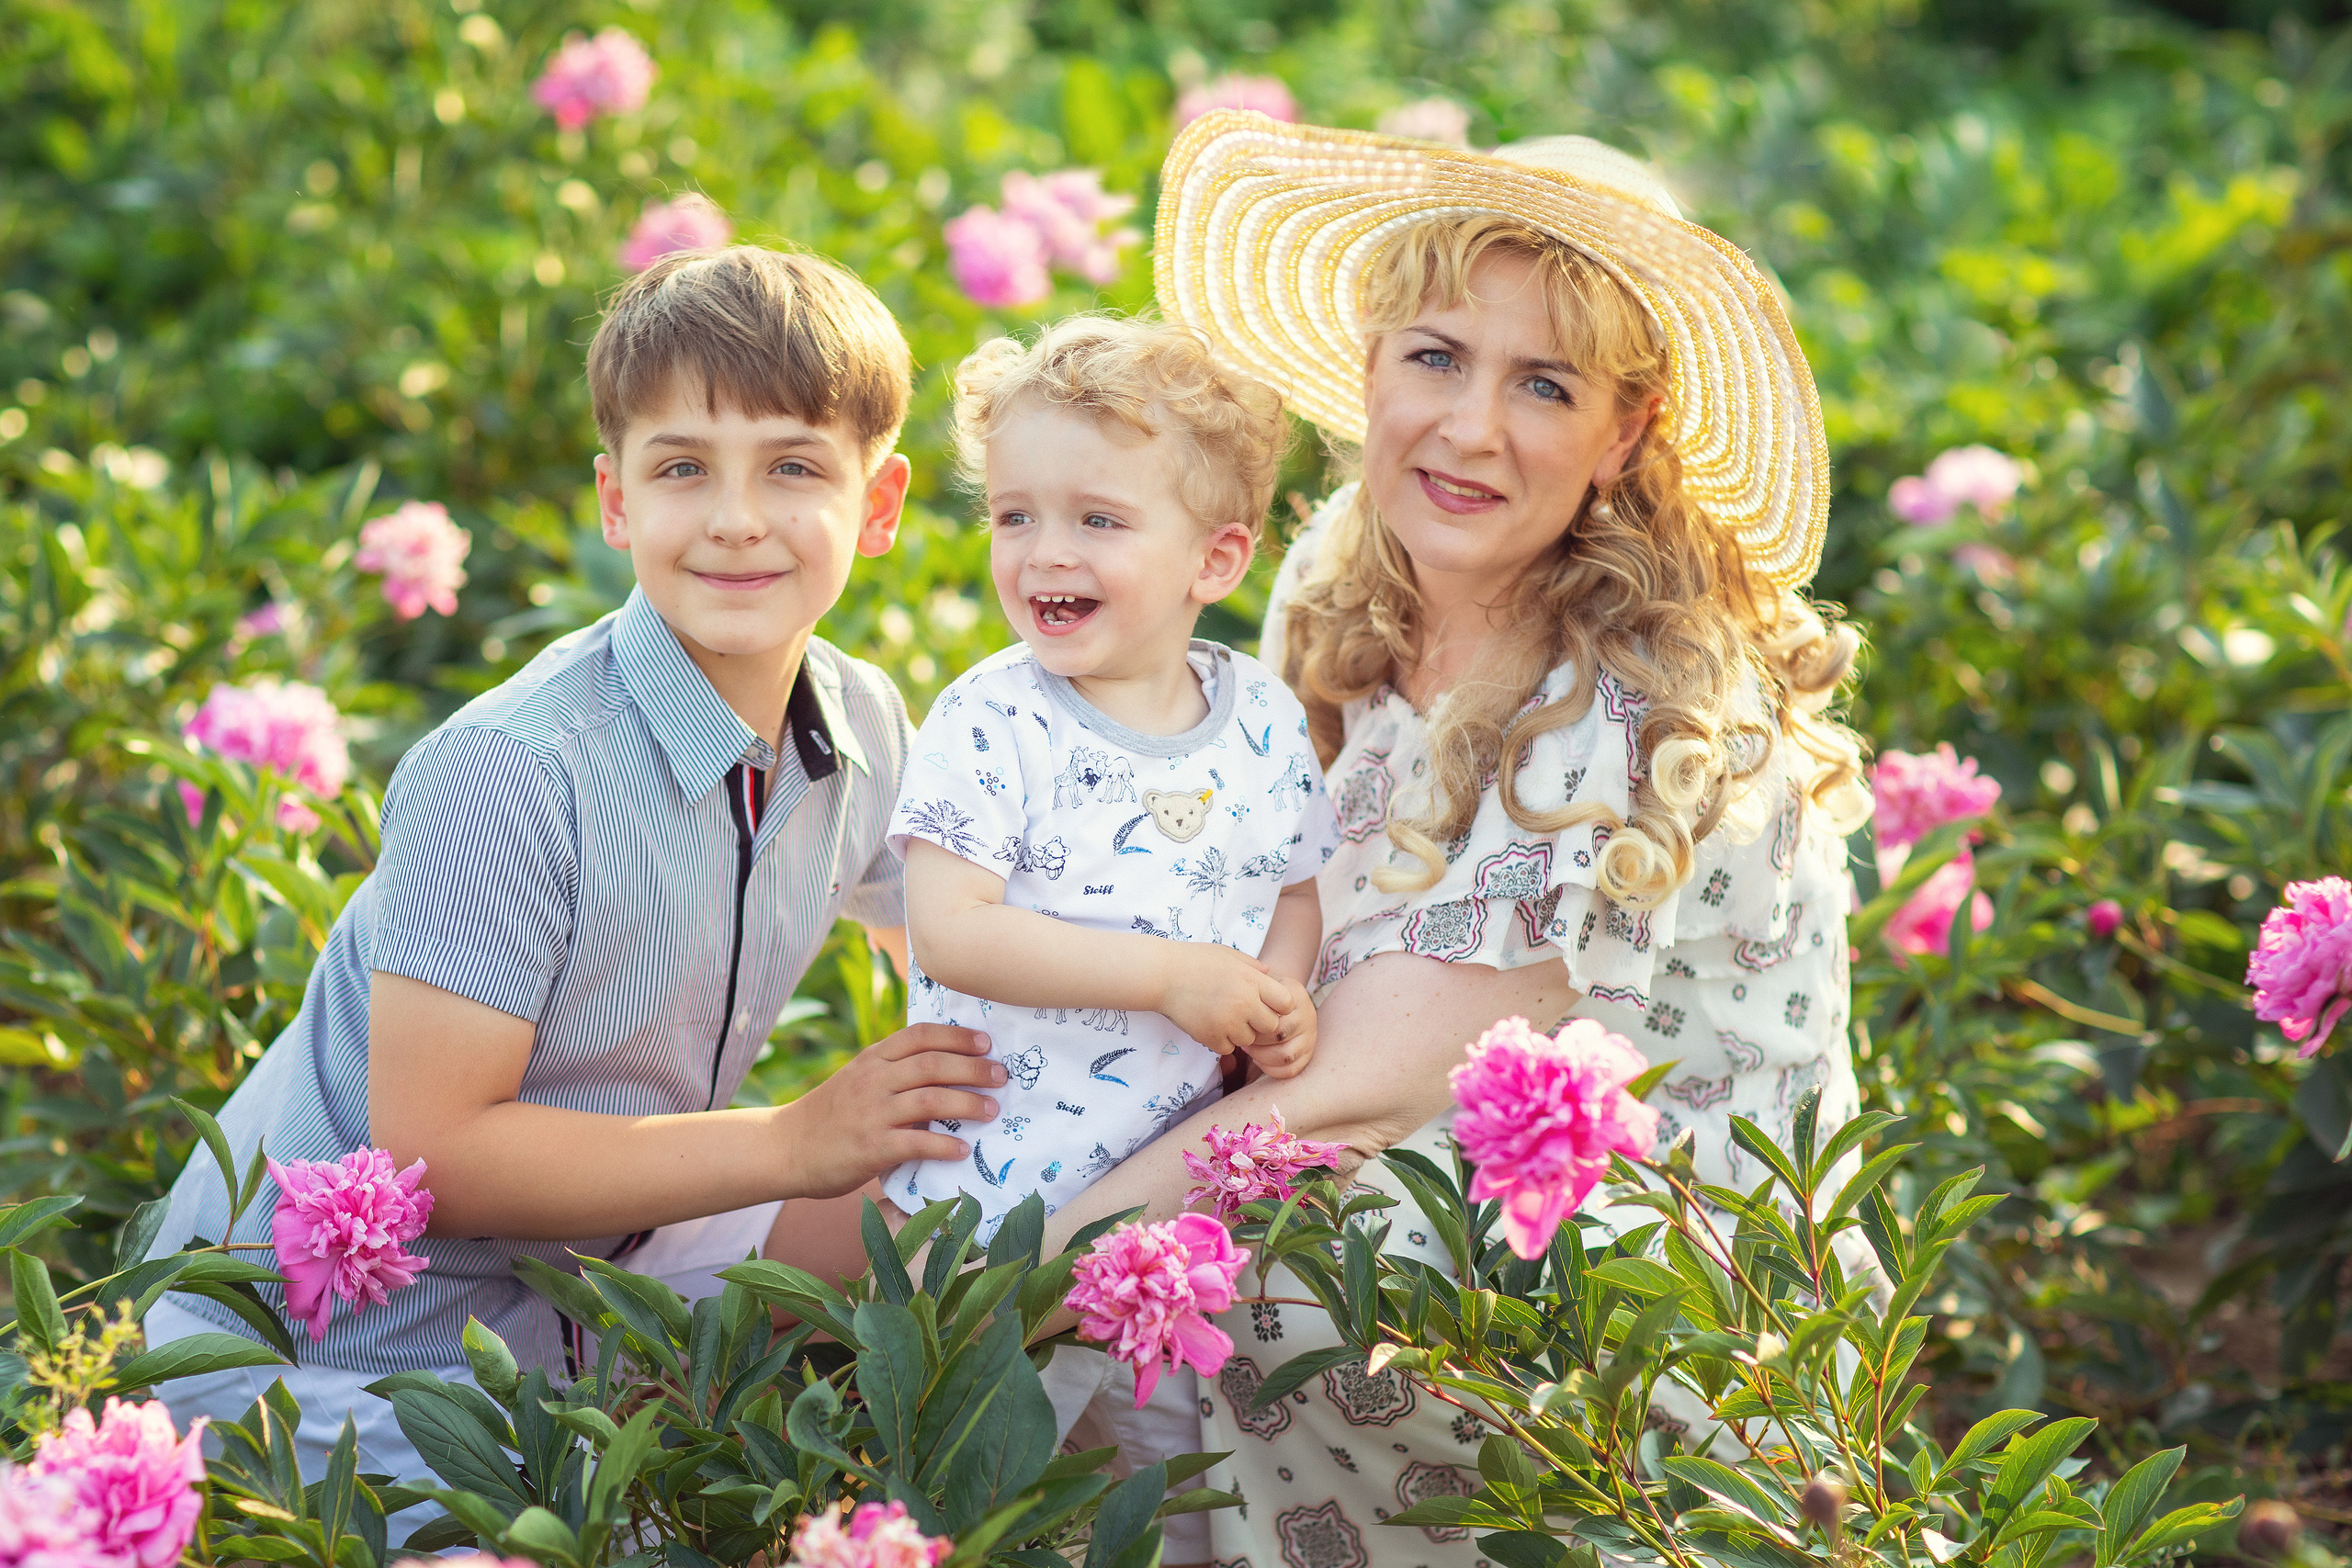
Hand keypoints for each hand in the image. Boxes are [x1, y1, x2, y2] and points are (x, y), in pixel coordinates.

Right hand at [777, 1024, 1003, 1197]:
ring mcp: (871, 1113)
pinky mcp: (870, 1147)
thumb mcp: (857, 1081)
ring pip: (930, 1099)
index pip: (919, 1036)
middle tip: (1001, 1077)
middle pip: (932, 1064)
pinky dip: (944, 1145)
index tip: (985, 1042)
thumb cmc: (829, 1116)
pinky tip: (963, 1150)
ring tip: (991, 1110)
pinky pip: (916, 1142)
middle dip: (973, 1068)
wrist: (785, 1148)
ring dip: (968, 1103)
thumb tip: (945, 1074)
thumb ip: (893, 1074)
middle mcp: (873, 1080)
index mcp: (872, 1060)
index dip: (956, 1036)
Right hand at [1157, 943, 1287, 1054]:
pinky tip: (1210, 1025)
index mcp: (1252, 980)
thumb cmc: (1195, 960)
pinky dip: (1221, 1041)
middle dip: (1260, 1022)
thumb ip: (1252, 965)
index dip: (1278, 1004)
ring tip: (1223, 1017)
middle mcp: (1244, 1003)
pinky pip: (1227, 1048)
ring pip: (1249, 1040)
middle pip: (1271, 1026)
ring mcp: (1228, 1022)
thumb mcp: (1228, 955)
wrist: (1162, 974)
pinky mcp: (1211, 1036)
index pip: (1286, 1002)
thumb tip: (1270, 973)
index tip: (1265, 1001)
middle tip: (1244, 1014)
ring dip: (1240, 1033)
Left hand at [1242, 978, 1316, 1078]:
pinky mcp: (1309, 1053)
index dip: (1255, 1023)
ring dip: (1262, 1057)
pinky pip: (1292, 1069)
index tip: (1242, 1021)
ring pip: (1287, 1055)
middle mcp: (1308, 1015)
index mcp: (1296, 995)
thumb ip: (1253, 982)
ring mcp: (1311, 1035)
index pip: (1275, 1014)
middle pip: (1280, 1036)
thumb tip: (1251, 985)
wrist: (1283, 998)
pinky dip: (1272, 1069)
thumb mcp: (1260, 982)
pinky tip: (1258, 1060)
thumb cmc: (1264, 994)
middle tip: (1242, 1039)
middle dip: (1256, 1042)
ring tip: (1249, 1050)